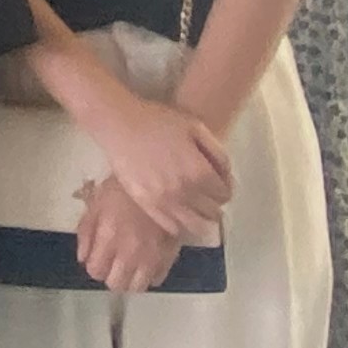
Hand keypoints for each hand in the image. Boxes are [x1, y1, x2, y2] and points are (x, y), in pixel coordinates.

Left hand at [72, 175, 185, 297]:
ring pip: (137, 286)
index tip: (99, 256)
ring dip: (131, 278)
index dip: (95, 265)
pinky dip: (150, 275)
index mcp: (109, 237)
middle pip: (116, 284)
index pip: (96, 271)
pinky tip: (147, 261)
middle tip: (114, 261)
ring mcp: (152, 256)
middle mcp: (130, 252)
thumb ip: (86, 232)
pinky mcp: (170, 256)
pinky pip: (157, 280)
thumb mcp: (97, 202)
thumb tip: (83, 258)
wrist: (161, 178)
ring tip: (131, 264)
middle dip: (111, 275)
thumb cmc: (124, 187)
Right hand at [78, 86, 231, 238]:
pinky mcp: (146, 206)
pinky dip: (181, 224)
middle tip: (207, 194)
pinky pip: (172, 227)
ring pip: (195, 226)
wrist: (120, 125)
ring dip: (201, 219)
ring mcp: (164, 202)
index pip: (224, 194)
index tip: (218, 183)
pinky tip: (179, 213)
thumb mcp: (196, 127)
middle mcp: (184, 192)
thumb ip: (218, 154)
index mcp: (199, 172)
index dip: (224, 188)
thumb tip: (227, 178)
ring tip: (196, 209)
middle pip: (212, 212)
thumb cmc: (158, 121)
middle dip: (214, 204)